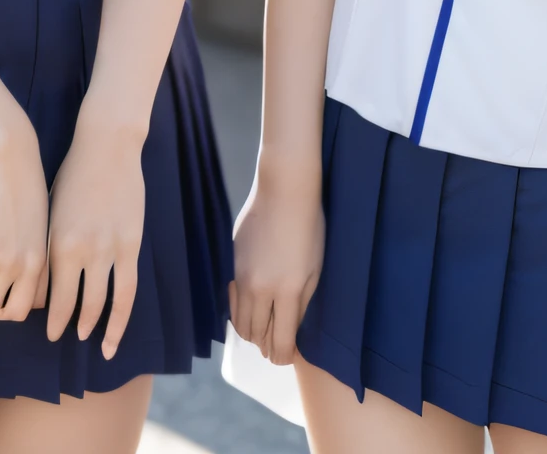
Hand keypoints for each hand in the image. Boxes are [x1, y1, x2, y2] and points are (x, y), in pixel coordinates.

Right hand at [0, 119, 48, 323]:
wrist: (10, 158)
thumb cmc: (24, 182)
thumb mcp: (38, 220)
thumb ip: (31, 245)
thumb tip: (18, 262)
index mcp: (46, 255)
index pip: (38, 300)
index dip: (18, 303)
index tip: (5, 299)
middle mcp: (29, 265)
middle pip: (15, 312)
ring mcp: (5, 262)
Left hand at [44, 118, 146, 358]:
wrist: (106, 146)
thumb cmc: (73, 176)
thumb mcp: (52, 212)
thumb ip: (50, 248)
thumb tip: (45, 282)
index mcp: (59, 244)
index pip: (53, 297)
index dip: (51, 319)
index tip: (48, 331)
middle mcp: (84, 252)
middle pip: (77, 305)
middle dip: (69, 326)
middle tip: (64, 338)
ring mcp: (111, 249)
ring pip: (104, 303)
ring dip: (98, 327)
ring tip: (94, 342)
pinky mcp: (132, 243)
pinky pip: (128, 290)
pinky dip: (122, 316)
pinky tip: (116, 333)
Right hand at [229, 160, 324, 365]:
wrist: (284, 189)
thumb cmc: (309, 227)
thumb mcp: (315, 269)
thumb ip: (302, 303)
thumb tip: (291, 329)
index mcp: (287, 291)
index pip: (279, 342)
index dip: (283, 356)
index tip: (287, 357)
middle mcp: (260, 288)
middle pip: (255, 336)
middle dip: (266, 347)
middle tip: (276, 347)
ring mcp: (241, 276)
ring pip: (239, 322)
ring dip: (251, 332)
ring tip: (263, 330)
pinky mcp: (231, 263)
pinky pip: (232, 300)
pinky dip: (239, 312)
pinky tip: (251, 308)